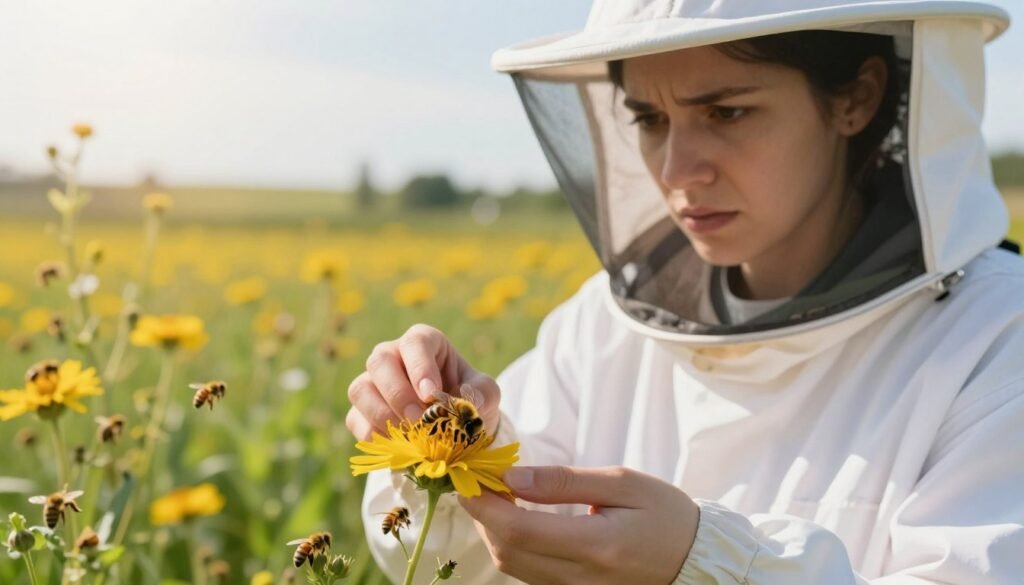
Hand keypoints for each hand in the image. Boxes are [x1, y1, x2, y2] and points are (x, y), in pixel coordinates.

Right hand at [345, 323, 500, 439]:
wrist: (454, 426)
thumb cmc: (469, 398)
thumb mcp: (486, 393)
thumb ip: (482, 393)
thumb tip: (469, 401)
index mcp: (424, 342)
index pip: (415, 342)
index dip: (420, 366)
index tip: (431, 394)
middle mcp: (392, 356)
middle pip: (380, 361)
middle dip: (398, 393)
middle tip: (419, 419)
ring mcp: (372, 383)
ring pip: (360, 389)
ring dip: (382, 414)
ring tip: (409, 434)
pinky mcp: (361, 411)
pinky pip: (355, 419)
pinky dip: (373, 434)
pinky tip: (396, 444)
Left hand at [460, 466, 699, 584]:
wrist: (694, 559)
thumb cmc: (663, 513)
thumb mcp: (622, 482)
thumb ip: (564, 481)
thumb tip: (513, 476)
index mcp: (598, 545)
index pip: (521, 531)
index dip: (485, 506)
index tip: (469, 479)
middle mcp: (582, 578)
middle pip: (508, 552)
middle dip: (483, 516)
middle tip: (480, 481)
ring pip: (513, 567)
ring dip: (494, 531)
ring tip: (496, 495)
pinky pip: (528, 574)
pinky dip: (512, 545)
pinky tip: (516, 518)